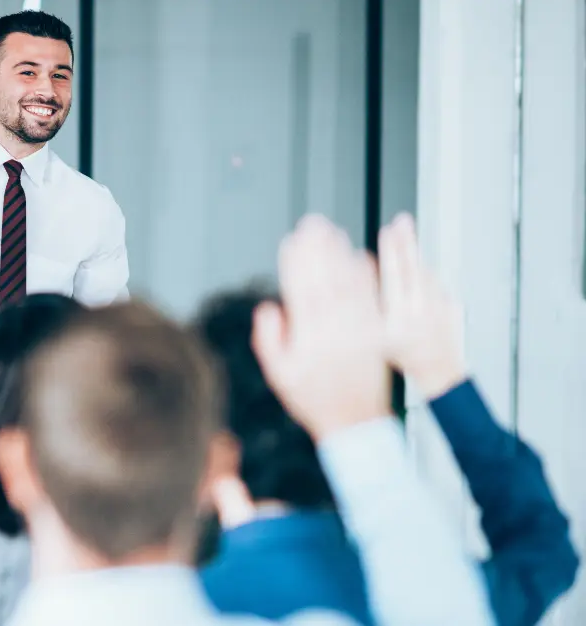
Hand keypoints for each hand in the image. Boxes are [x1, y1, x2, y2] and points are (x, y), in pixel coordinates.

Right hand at [253, 215, 389, 439]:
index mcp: (308, 339)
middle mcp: (334, 332)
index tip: (291, 240)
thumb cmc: (313, 399)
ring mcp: (357, 331)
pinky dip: (366, 277)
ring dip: (341, 256)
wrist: (355, 422)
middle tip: (314, 223)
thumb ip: (270, 341)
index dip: (295, 264)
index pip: (299, 291)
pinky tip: (361, 258)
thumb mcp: (279, 375)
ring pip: (349, 285)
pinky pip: (371, 299)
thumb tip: (269, 308)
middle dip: (318, 249)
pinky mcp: (376, 334)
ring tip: (335, 232)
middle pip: (325, 281)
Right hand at [379, 213, 466, 396]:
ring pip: (426, 274)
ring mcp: (439, 307)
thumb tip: (365, 276)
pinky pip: (437, 285)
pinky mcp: (452, 306)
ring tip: (406, 234)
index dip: (391, 252)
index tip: (387, 232)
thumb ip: (370, 307)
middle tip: (402, 221)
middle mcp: (421, 309)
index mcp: (399, 318)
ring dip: (416, 254)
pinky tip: (418, 270)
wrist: (439, 373)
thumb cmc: (404, 358)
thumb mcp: (377, 338)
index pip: (394, 277)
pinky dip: (427, 275)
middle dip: (406, 242)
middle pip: (412, 268)